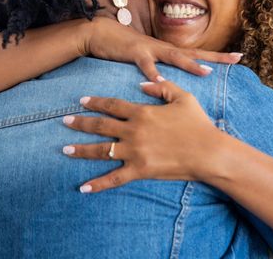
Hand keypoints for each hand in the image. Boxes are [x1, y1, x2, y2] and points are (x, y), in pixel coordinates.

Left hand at [62, 80, 222, 192]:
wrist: (208, 152)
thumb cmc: (198, 124)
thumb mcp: (183, 97)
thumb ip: (162, 87)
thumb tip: (142, 84)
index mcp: (142, 112)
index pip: (112, 105)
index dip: (96, 102)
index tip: (82, 100)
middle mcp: (133, 131)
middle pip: (100, 126)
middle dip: (81, 123)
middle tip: (64, 121)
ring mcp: (135, 152)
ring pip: (102, 151)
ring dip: (81, 150)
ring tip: (65, 150)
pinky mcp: (139, 171)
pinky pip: (114, 179)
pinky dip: (98, 184)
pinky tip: (83, 188)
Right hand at [82, 16, 242, 81]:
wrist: (99, 33)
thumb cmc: (123, 48)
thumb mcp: (145, 58)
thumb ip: (159, 67)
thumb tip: (172, 80)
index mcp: (167, 51)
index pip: (196, 53)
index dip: (217, 56)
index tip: (239, 57)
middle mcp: (163, 48)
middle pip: (194, 52)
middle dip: (216, 57)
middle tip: (237, 58)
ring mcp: (150, 49)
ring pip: (174, 56)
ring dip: (190, 64)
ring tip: (205, 72)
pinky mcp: (134, 52)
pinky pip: (145, 64)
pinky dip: (153, 73)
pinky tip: (160, 81)